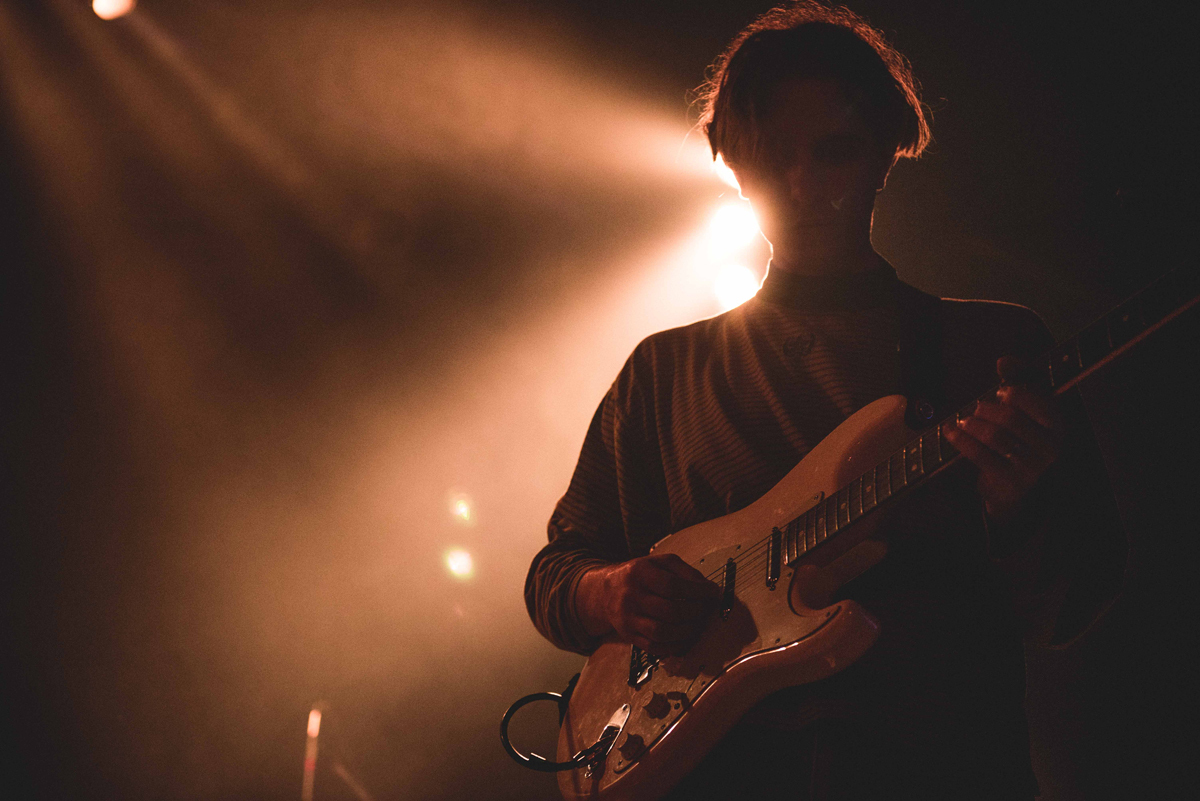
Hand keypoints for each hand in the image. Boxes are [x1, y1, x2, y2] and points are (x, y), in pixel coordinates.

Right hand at [575, 553, 720, 656]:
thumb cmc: (641, 575)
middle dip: (695, 613)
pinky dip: (675, 646)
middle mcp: (630, 596)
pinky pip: (654, 647)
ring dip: (687, 632)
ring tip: (699, 625)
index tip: (713, 593)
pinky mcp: (628, 636)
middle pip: (669, 611)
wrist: (607, 591)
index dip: (697, 592)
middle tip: (707, 611)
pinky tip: (686, 638)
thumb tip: (709, 588)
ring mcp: (628, 618)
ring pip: (662, 632)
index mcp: (639, 573)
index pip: (672, 585)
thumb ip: (685, 571)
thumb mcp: (660, 563)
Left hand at [943, 357, 1063, 522]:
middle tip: (976, 408)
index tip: (998, 393)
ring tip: (964, 420)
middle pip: (1011, 418)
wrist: (1016, 487)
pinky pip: (980, 455)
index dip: (1015, 393)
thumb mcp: (1026, 409)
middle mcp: (1049, 447)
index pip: (1039, 402)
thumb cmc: (1020, 438)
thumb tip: (1004, 360)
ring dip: (972, 424)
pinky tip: (950, 432)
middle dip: (987, 409)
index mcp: (1057, 426)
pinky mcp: (1009, 481)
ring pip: (994, 436)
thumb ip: (1019, 379)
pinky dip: (961, 440)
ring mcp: (1030, 467)